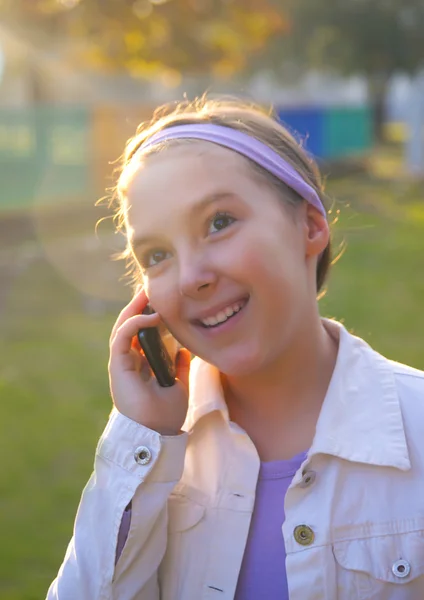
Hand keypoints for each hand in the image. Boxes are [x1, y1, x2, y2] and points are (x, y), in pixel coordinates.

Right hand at [108, 289, 190, 434]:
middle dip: (139, 307)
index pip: (141, 334)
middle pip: (130, 327)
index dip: (148, 316)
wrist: (156, 434)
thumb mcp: (179, 385)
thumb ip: (179, 367)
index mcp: (140, 366)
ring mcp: (121, 363)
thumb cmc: (165, 415)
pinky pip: (122, 338)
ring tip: (146, 293)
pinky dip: (133, 324)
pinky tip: (149, 316)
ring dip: (134, 309)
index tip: (161, 301)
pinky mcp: (117, 366)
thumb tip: (186, 350)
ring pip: (122, 328)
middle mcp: (128, 362)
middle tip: (151, 290)